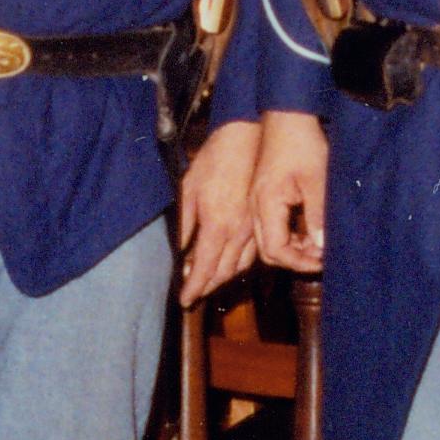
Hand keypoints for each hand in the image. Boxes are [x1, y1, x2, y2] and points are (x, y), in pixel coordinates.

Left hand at [175, 120, 260, 305]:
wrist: (245, 138)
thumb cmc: (213, 160)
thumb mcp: (188, 190)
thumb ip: (184, 225)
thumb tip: (179, 252)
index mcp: (217, 224)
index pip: (205, 268)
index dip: (194, 288)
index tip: (184, 300)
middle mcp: (238, 232)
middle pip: (224, 272)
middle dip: (207, 287)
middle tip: (193, 294)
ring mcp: (252, 227)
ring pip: (240, 266)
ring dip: (224, 279)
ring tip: (208, 283)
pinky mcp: (261, 220)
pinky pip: (253, 253)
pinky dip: (239, 265)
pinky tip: (229, 263)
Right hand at [252, 110, 328, 271]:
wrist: (287, 117)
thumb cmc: (302, 144)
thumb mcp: (316, 180)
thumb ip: (317, 215)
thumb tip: (321, 246)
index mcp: (266, 203)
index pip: (275, 249)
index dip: (299, 262)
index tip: (322, 261)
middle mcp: (256, 207)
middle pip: (268, 251)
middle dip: (295, 260)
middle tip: (321, 257)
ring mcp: (257, 202)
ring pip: (269, 241)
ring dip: (293, 249)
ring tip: (318, 247)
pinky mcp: (264, 197)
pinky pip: (271, 227)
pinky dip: (289, 236)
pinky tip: (308, 233)